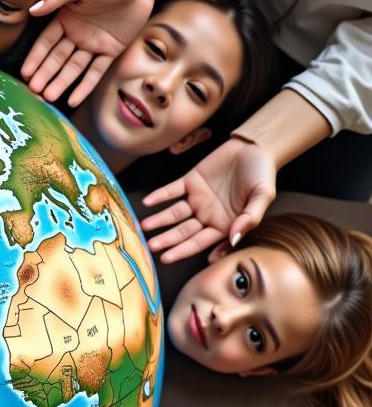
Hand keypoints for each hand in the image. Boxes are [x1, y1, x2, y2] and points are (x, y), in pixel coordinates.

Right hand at [22, 0, 153, 105]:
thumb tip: (32, 10)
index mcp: (65, 20)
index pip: (46, 43)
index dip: (36, 58)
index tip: (26, 73)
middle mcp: (76, 35)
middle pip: (58, 59)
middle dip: (45, 75)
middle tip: (34, 90)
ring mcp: (92, 46)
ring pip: (74, 68)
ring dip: (61, 83)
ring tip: (49, 97)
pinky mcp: (110, 53)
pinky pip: (96, 72)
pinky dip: (85, 87)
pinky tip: (73, 100)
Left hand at [140, 137, 277, 262]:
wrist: (256, 148)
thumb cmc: (263, 176)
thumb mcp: (263, 197)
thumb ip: (249, 218)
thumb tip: (234, 238)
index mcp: (223, 224)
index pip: (199, 242)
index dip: (183, 250)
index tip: (167, 258)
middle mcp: (207, 215)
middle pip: (183, 231)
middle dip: (167, 240)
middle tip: (151, 247)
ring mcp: (197, 199)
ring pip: (174, 213)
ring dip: (159, 220)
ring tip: (144, 226)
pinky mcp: (190, 181)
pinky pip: (172, 190)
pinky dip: (160, 196)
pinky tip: (147, 202)